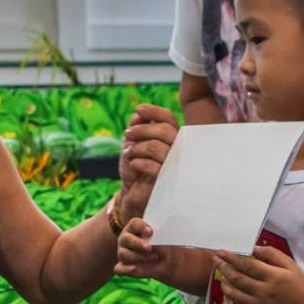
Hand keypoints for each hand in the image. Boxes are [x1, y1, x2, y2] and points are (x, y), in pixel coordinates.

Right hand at [114, 218, 170, 279]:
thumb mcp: (164, 238)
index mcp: (135, 228)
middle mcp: (126, 239)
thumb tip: (159, 233)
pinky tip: (134, 268)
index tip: (151, 232)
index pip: (134, 224)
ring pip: (123, 254)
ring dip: (138, 256)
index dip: (141, 227)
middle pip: (126, 239)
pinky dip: (125, 269)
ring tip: (153, 257)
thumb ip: (160, 234)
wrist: (165, 261)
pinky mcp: (123, 266)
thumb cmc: (162, 245)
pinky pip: (119, 269)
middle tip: (149, 247)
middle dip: (138, 243)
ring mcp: (123, 252)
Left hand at [116, 105, 177, 222]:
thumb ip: (136, 128)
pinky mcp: (167, 182)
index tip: (139, 109)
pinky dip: (140, 162)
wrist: (131, 194)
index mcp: (170, 139)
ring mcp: (173, 166)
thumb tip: (138, 115)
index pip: (169, 119)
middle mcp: (176, 150)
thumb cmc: (135, 168)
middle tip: (127, 134)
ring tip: (128, 154)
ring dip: (138, 147)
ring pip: (158, 147)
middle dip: (143, 129)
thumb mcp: (132, 144)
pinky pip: (155, 167)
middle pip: (166, 130)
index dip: (155, 112)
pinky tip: (134, 164)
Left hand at [214, 246, 303, 303]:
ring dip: (224, 283)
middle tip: (216, 260)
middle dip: (223, 267)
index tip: (221, 252)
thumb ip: (272, 254)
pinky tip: (226, 297)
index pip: (247, 265)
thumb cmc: (298, 286)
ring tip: (222, 276)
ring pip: (233, 295)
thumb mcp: (290, 266)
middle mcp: (264, 292)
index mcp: (273, 277)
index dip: (231, 258)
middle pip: (237, 278)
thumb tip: (253, 248)